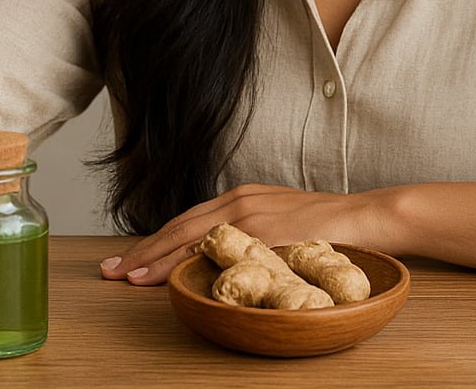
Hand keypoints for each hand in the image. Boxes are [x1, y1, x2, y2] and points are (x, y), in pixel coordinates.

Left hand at [98, 183, 401, 286]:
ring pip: (189, 237)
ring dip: (154, 258)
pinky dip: (187, 263)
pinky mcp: (263, 232)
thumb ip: (251, 231)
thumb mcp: (281, 222)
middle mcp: (240, 201)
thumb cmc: (327, 226)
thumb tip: (224, 255)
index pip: (186, 221)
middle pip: (178, 228)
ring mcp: (250, 215)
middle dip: (141, 250)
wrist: (365, 217)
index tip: (127, 259)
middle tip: (110, 270)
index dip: (154, 241)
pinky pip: (216, 250)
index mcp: (242, 198)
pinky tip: (168, 277)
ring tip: (127, 276)